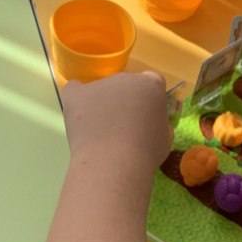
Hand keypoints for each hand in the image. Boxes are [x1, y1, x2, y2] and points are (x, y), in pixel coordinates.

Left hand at [61, 71, 177, 173]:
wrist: (113, 163)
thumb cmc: (145, 153)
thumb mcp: (166, 136)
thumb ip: (159, 120)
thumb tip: (149, 121)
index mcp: (151, 85)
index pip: (152, 82)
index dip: (149, 99)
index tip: (146, 116)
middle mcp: (125, 78)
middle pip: (126, 85)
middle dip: (126, 101)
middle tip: (125, 127)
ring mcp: (99, 84)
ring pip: (102, 90)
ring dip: (103, 104)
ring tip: (102, 131)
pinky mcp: (76, 94)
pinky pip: (75, 89)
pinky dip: (78, 100)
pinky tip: (82, 116)